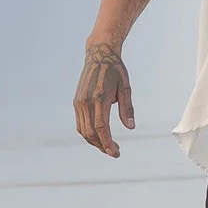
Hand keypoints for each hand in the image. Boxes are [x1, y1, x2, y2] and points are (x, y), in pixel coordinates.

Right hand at [74, 43, 132, 158]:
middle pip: (91, 132)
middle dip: (102, 145)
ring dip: (95, 141)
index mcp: (99, 98)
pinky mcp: (76, 101)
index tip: (115, 152)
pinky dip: (88, 133)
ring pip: (83, 130)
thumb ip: (127, 108)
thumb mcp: (126, 88)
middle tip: (114, 152)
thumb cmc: (115, 70)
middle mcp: (86, 101)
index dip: (107, 142)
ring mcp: (79, 102)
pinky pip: (80, 123)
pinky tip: (99, 136)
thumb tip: (131, 127)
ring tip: (108, 146)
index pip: (102, 127)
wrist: (99, 54)